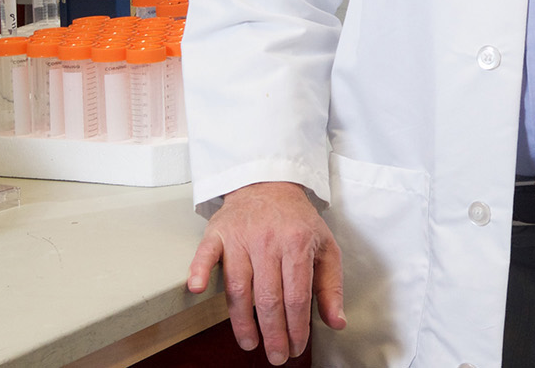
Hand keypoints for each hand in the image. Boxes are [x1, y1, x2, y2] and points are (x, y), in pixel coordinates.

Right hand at [186, 180, 345, 362]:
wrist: (268, 184)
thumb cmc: (297, 221)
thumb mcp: (325, 247)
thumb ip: (331, 286)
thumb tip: (337, 322)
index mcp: (298, 243)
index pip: (297, 295)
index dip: (297, 326)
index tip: (296, 346)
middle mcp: (269, 240)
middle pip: (268, 297)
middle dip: (273, 332)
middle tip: (275, 356)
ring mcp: (241, 236)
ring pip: (239, 286)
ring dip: (242, 320)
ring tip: (250, 343)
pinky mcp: (218, 233)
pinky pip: (206, 254)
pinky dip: (199, 270)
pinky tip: (196, 289)